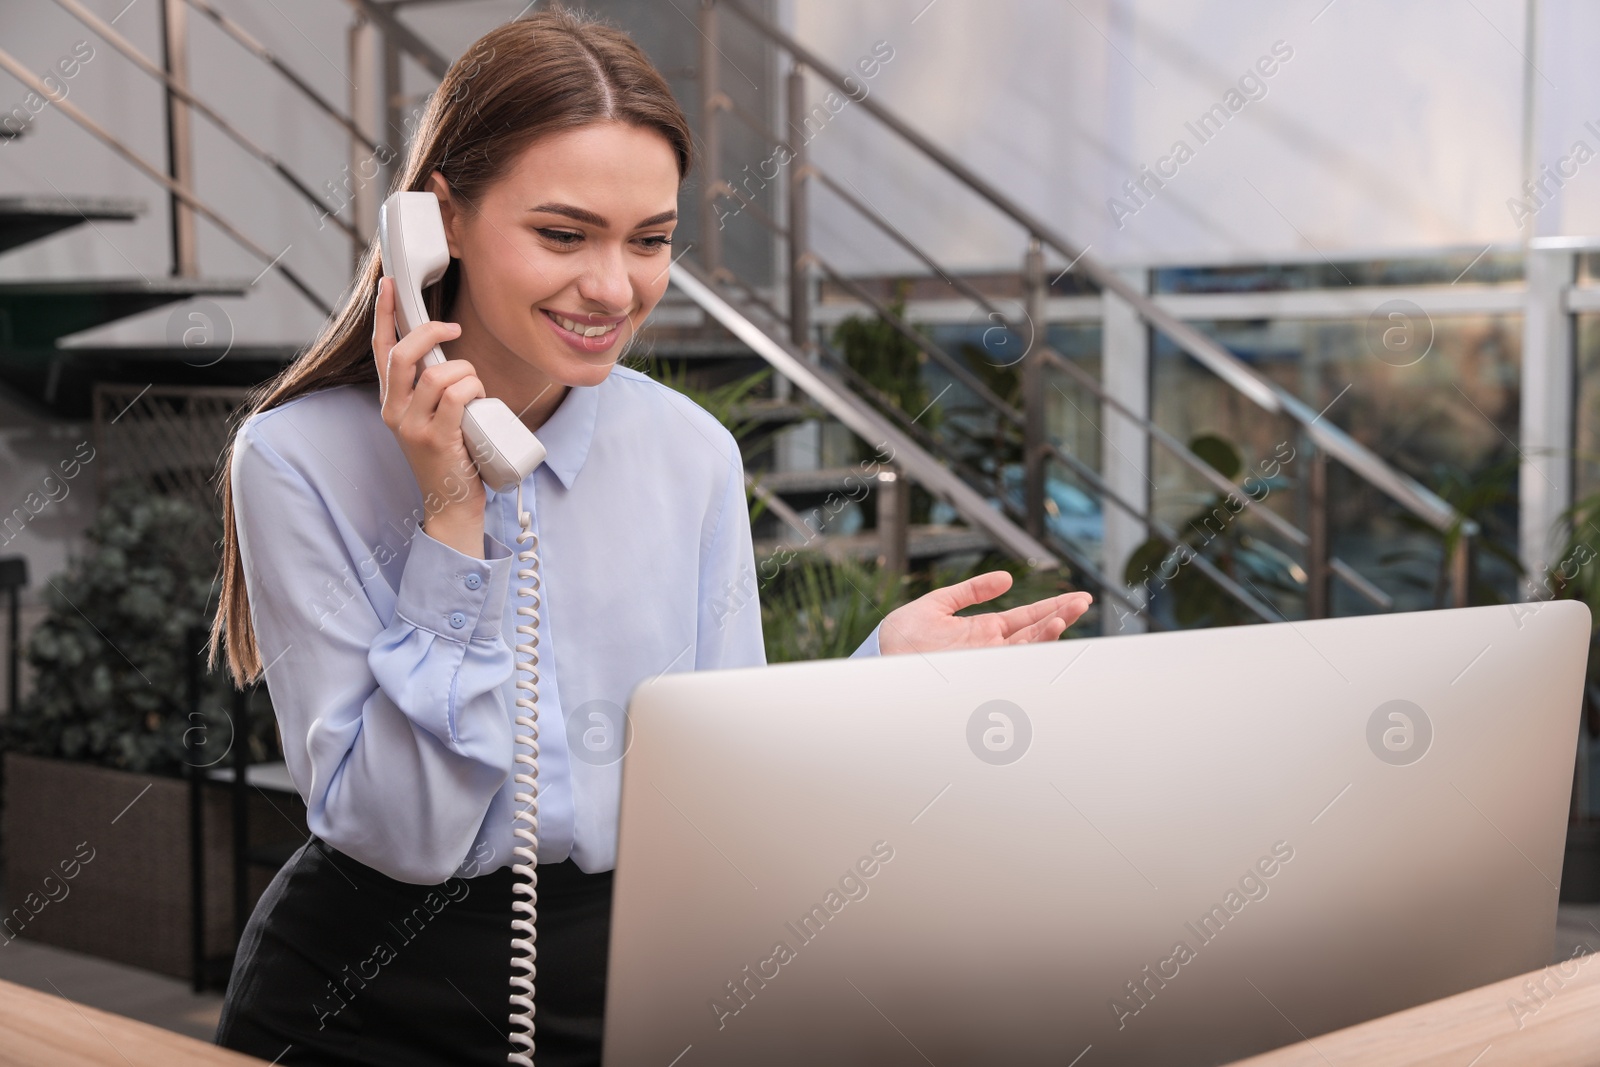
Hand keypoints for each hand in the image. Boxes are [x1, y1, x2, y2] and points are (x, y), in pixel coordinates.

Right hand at [372, 275, 485, 556]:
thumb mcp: (435, 417)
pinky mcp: (436, 439)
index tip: (388, 285)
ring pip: (438, 374)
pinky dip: (475, 389)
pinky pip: (457, 396)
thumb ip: (435, 389)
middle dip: (430, 332)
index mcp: (392, 402)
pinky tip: (481, 402)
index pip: (381, 350)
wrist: (452, 505)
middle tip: (454, 329)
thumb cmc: (453, 457)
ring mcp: (413, 427)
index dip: (383, 315)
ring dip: (467, 373)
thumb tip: (450, 353)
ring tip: (477, 391)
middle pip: (404, 354)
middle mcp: (395, 412)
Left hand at [877, 571, 1092, 655]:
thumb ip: (971, 591)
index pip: (1025, 618)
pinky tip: (1047, 629)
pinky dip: (1031, 644)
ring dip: (1051, 629)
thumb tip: (1006, 579)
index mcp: (982, 631)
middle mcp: (989, 648)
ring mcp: (986, 660)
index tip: (1076, 599)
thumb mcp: (938, 604)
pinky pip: (1012, 658)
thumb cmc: (902, 636)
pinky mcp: (979, 668)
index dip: (1051, 607)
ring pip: (1028, 645)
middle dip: (1060, 615)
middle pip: (1034, 631)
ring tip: (1070, 612)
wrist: (880, 656)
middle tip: (1085, 601)